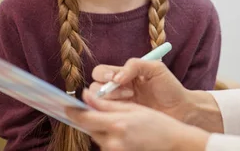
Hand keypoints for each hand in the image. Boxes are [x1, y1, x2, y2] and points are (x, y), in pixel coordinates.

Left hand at [67, 90, 209, 150]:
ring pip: (96, 136)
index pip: (84, 119)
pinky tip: (123, 130)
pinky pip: (105, 143)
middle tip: (96, 107)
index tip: (65, 105)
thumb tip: (86, 96)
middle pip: (88, 128)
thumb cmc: (158, 123)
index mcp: (117, 125)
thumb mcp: (134, 108)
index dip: (72, 111)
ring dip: (100, 126)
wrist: (174, 143)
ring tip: (118, 119)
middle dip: (90, 118)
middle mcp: (112, 142)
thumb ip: (107, 104)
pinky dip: (108, 135)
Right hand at [88, 59, 189, 119]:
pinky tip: (128, 109)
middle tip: (127, 91)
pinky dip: (111, 111)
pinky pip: (106, 114)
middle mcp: (118, 89)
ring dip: (112, 98)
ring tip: (132, 98)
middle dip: (106, 88)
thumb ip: (136, 65)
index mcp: (124, 74)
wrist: (180, 109)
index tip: (115, 78)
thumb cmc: (169, 87)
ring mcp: (118, 104)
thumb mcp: (156, 68)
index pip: (101, 72)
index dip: (104, 74)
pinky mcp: (121, 117)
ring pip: (98, 101)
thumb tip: (116, 78)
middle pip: (94, 87)